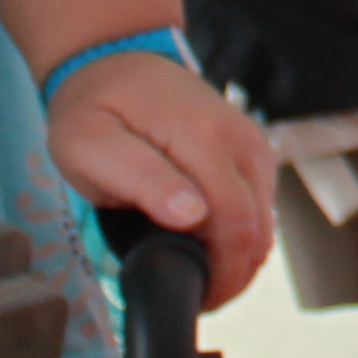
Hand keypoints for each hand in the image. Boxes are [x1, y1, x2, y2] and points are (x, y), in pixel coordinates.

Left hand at [43, 49, 280, 309]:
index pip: (235, 222)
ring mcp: (252, 142)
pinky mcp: (252, 148)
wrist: (115, 60)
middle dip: (235, 273)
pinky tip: (211, 245)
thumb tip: (192, 216)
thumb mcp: (90, 145)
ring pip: (267, 219)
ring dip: (241, 256)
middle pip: (260, 227)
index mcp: (202, 137)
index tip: (197, 297)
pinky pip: (262, 203)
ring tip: (202, 275)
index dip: (223, 273)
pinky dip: (243, 232)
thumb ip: (140, 179)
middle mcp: (240, 138)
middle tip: (198, 296)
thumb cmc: (95, 107)